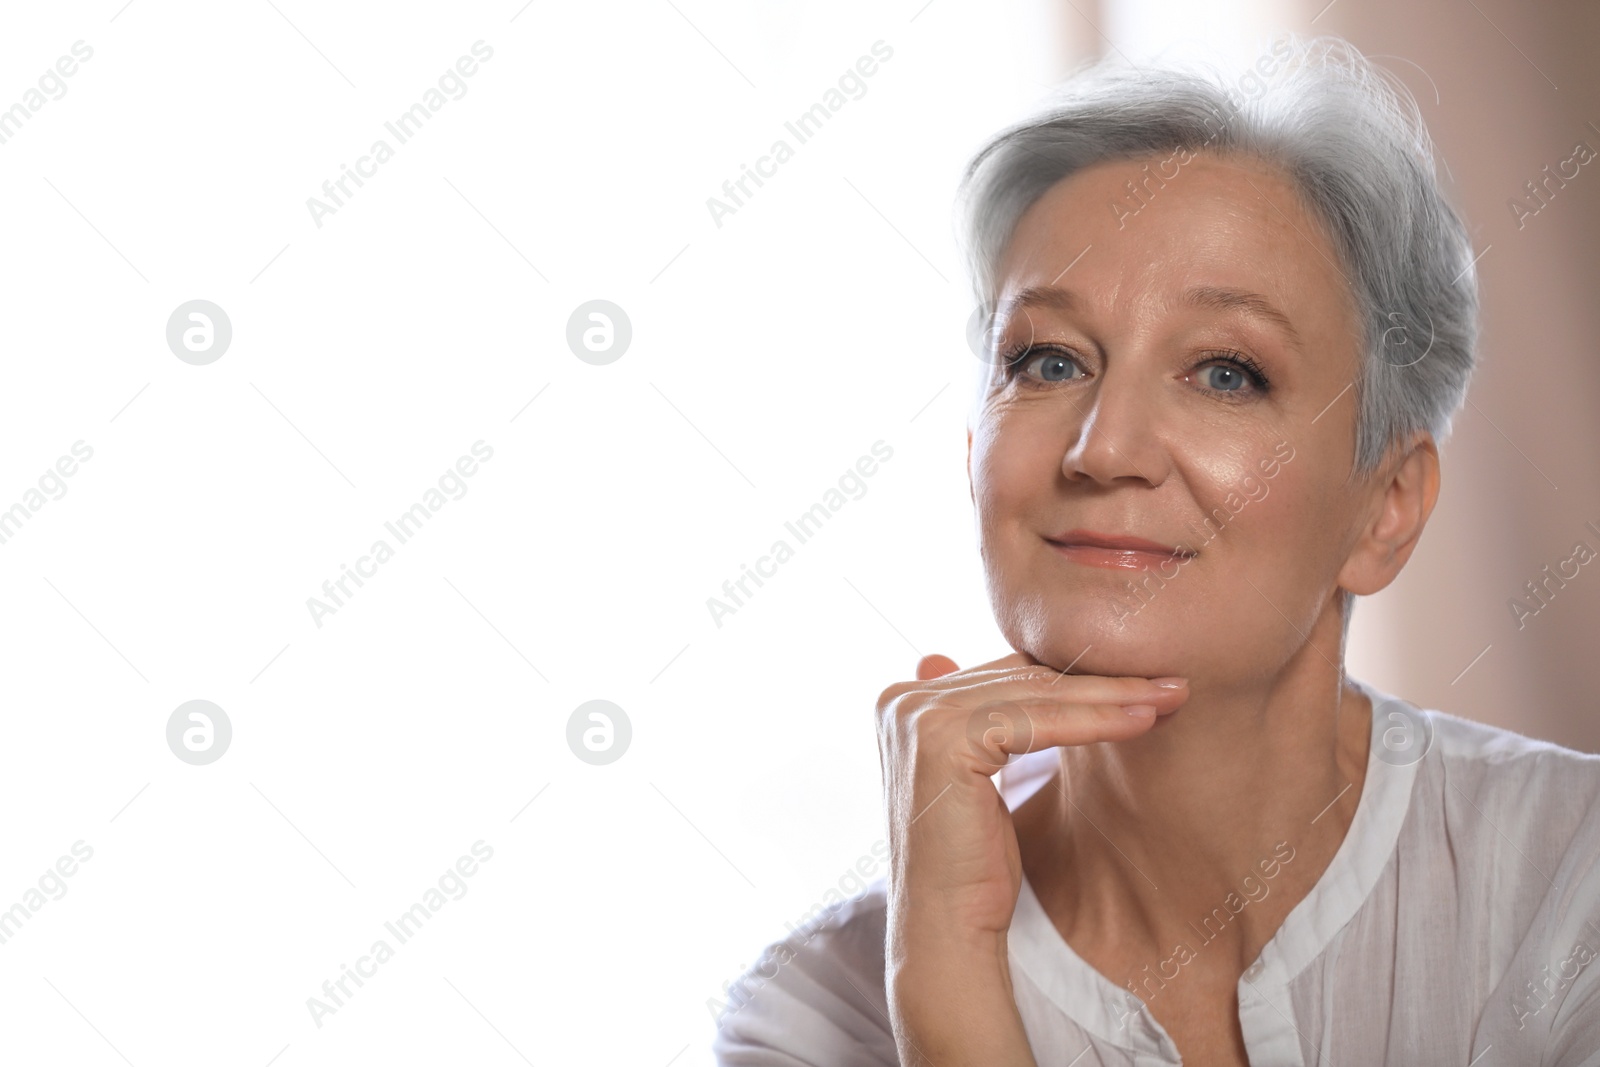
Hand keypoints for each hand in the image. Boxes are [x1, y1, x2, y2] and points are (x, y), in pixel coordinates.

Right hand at [876, 651, 1187, 1063]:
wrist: (947, 929)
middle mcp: (901, 700)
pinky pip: (1038, 722)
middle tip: (1169, 681)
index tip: (1139, 679)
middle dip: (1102, 679)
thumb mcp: (981, 775)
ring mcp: (916, 717)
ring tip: (1169, 697)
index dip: (1075, 675)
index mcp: (902, 700)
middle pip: (1023, 679)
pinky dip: (1095, 721)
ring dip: (1111, 695)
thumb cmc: (972, 865)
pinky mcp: (943, 740)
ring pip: (1037, 696)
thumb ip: (988, 719)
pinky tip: (1142, 723)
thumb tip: (1011, 677)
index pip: (1006, 673)